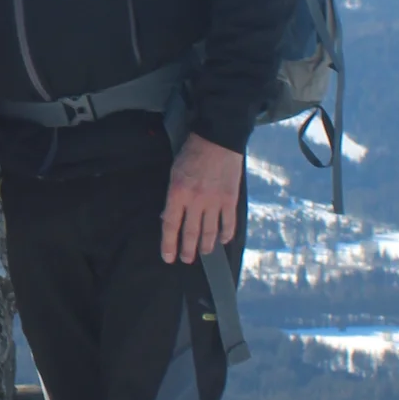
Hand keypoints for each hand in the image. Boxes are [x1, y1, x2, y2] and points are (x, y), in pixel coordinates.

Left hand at [161, 133, 243, 265]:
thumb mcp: (174, 173)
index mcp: (177, 193)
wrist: (217, 139)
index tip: (168, 257)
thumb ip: (173, 197)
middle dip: (187, 250)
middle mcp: (195, 200)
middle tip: (186, 259)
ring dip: (205, 246)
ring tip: (203, 253)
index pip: (170, 225)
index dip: (168, 244)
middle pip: (190, 233)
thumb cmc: (192, 154)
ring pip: (209, 232)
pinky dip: (226, 234)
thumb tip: (168, 218)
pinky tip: (223, 240)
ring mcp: (214, 201)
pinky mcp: (230, 199)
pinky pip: (228, 223)